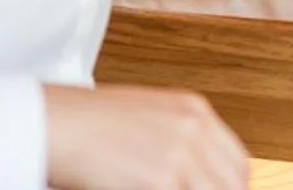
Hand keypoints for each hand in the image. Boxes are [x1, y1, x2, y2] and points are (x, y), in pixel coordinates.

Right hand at [43, 84, 247, 189]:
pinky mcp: (161, 181)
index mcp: (193, 111)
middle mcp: (194, 130)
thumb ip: (174, 142)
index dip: (232, 187)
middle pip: (233, 183)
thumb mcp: (144, 119)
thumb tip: (189, 175)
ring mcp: (180, 156)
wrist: (54, 124)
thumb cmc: (85, 123)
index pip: (238, 163)